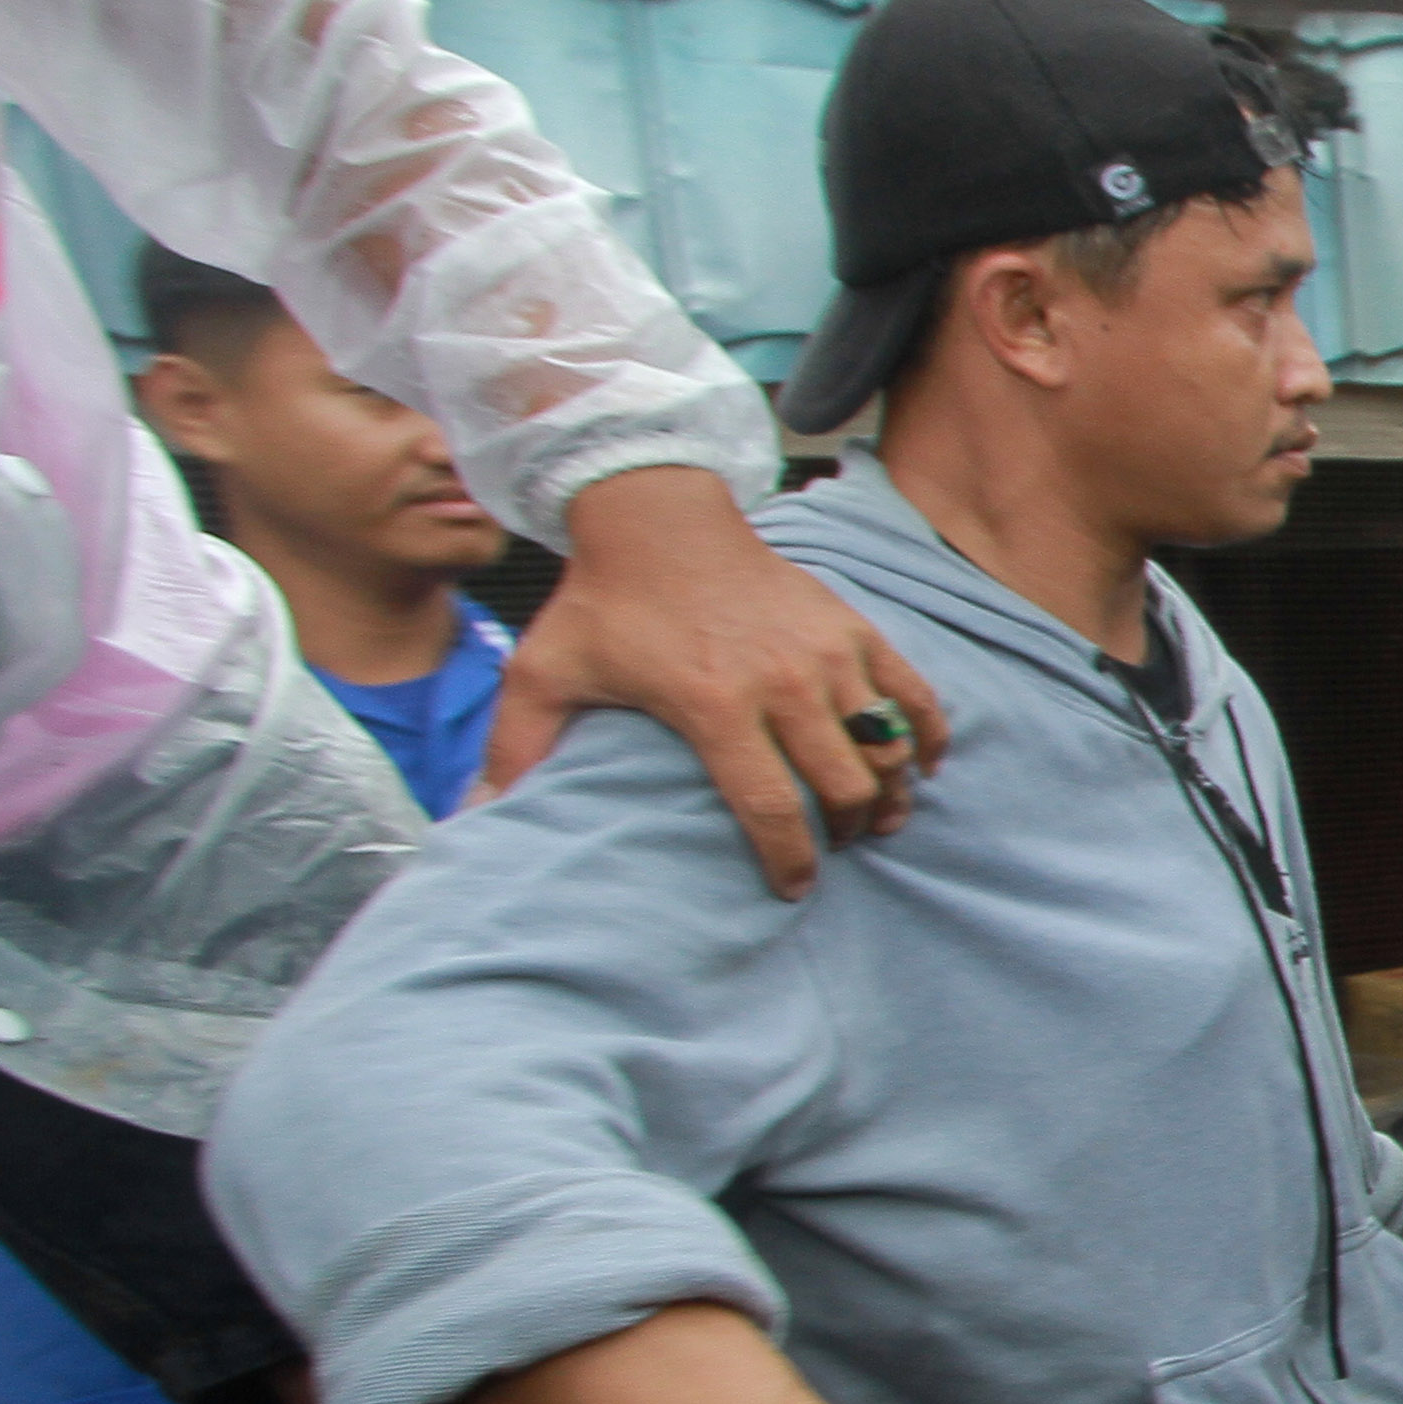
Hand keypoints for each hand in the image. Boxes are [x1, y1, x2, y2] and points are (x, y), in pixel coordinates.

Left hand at [490, 466, 945, 898]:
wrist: (656, 515)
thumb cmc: (602, 600)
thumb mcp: (543, 672)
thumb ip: (515, 748)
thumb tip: (477, 818)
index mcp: (713, 705)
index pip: (771, 808)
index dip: (790, 861)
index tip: (794, 888)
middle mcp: (780, 683)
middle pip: (841, 786)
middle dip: (842, 831)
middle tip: (831, 845)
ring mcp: (825, 654)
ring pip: (885, 748)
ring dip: (887, 794)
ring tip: (876, 816)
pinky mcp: (852, 629)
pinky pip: (915, 696)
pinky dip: (925, 737)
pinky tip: (919, 764)